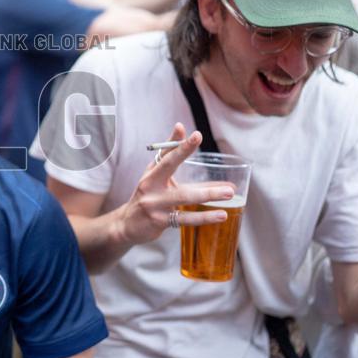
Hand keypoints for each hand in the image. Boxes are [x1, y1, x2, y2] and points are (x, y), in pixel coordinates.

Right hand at [119, 123, 233, 244]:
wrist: (127, 225)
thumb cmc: (149, 198)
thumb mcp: (159, 180)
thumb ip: (179, 166)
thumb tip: (198, 142)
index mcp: (152, 173)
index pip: (165, 153)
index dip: (177, 141)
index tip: (193, 132)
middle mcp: (150, 184)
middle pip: (168, 164)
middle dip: (184, 150)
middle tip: (199, 137)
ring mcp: (153, 203)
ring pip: (183, 196)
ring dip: (208, 194)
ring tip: (230, 193)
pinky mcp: (159, 220)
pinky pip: (185, 218)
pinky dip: (204, 217)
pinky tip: (221, 215)